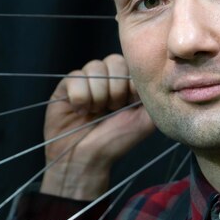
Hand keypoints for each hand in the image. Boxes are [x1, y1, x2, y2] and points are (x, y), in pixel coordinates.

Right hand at [40, 54, 154, 199]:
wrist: (87, 158)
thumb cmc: (116, 141)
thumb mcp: (145, 120)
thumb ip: (152, 97)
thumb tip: (152, 77)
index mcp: (127, 84)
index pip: (133, 63)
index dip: (132, 82)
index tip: (131, 103)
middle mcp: (108, 79)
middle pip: (115, 61)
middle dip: (117, 89)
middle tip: (113, 108)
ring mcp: (87, 80)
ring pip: (95, 67)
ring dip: (99, 94)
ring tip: (96, 111)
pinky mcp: (67, 86)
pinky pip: (75, 77)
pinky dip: (80, 96)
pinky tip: (81, 111)